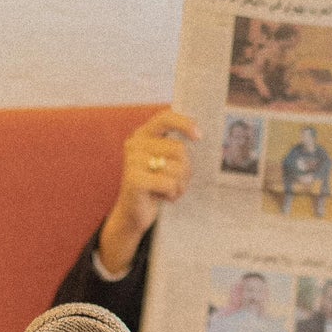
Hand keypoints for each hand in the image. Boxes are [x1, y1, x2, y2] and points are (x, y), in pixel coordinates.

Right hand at [97, 109, 198, 274]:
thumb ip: (176, 148)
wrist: (134, 213)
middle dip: (185, 169)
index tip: (199, 137)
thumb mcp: (166, 162)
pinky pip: (169, 184)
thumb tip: (198, 134)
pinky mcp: (134, 180)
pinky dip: (172, 194)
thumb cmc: (155, 186)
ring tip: (168, 191)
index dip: (184, 124)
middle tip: (177, 181)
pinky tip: (162, 198)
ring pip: (176, 168)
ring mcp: (132, 162)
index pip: (165, 118)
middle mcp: (135, 144)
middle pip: (178, 149)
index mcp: (143, 135)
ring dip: (179, 185)